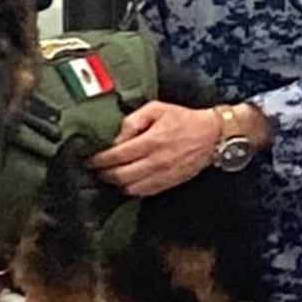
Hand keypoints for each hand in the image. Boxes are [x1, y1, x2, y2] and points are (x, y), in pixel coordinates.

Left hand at [87, 101, 219, 196]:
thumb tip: (117, 137)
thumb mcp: (156, 109)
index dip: (100, 159)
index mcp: (151, 141)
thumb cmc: (183, 120)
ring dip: (115, 184)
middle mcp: (156, 161)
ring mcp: (163, 175)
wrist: (211, 136)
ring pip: (130, 188)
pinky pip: (144, 193)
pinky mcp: (168, 183)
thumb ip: (133, 120)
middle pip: (120, 175)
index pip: (117, 155)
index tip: (90, 159)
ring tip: (108, 176)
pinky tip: (125, 183)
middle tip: (95, 169)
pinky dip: (130, 190)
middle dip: (103, 173)